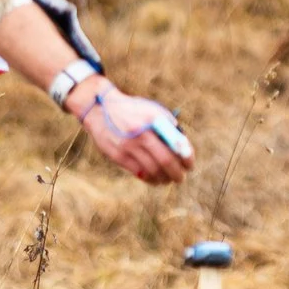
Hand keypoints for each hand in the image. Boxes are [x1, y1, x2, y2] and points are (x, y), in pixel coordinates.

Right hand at [69, 80, 191, 184]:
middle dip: (177, 173)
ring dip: (164, 179)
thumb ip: (167, 124)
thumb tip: (182, 146)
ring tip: (168, 180)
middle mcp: (141, 134)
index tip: (189, 165)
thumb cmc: (131, 110)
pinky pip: (139, 173)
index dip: (186, 158)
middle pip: (165, 161)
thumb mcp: (151, 110)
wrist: (99, 108)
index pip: (176, 144)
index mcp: (153, 120)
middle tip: (181, 178)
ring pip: (152, 171)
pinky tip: (155, 179)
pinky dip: (150, 179)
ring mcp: (128, 146)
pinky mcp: (118, 156)